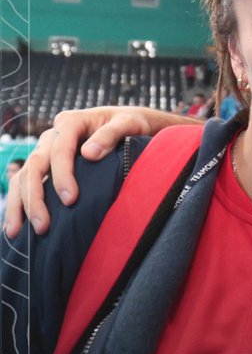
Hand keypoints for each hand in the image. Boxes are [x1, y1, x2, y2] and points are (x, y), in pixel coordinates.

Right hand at [3, 106, 195, 236]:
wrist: (129, 125)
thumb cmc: (130, 124)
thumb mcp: (128, 124)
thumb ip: (111, 135)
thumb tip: (89, 153)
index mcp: (71, 122)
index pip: (59, 149)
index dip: (62, 175)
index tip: (70, 199)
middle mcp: (52, 136)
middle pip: (35, 165)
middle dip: (35, 197)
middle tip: (43, 225)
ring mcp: (46, 150)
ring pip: (24, 176)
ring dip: (20, 204)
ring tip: (19, 232)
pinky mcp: (46, 166)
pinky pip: (26, 183)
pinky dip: (19, 203)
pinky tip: (19, 225)